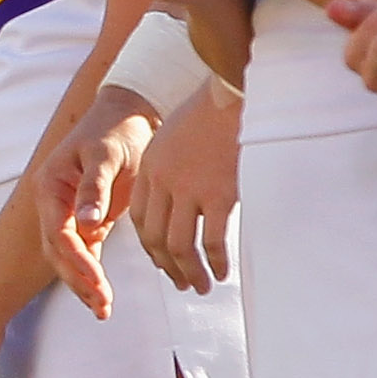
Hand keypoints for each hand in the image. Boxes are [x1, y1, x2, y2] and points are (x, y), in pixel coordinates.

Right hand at [32, 98, 154, 318]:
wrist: (129, 117)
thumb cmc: (115, 130)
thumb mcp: (106, 155)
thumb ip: (95, 189)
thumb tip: (86, 224)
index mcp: (50, 186)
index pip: (57, 233)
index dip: (76, 259)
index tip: (98, 280)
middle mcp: (53, 203)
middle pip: (57, 252)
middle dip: (78, 280)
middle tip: (102, 303)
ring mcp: (68, 214)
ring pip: (67, 258)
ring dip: (83, 284)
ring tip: (103, 309)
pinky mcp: (87, 220)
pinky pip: (84, 254)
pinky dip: (91, 275)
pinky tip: (102, 297)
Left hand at [133, 85, 243, 291]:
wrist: (234, 91)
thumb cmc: (211, 111)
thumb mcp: (174, 137)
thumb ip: (169, 167)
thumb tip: (178, 199)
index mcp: (151, 168)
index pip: (142, 219)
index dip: (150, 247)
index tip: (163, 262)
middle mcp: (164, 182)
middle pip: (155, 238)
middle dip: (168, 267)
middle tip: (182, 283)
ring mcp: (190, 190)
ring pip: (180, 246)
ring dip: (189, 272)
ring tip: (200, 286)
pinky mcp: (220, 194)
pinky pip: (212, 241)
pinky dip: (216, 262)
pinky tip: (221, 272)